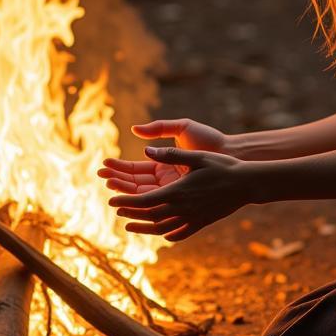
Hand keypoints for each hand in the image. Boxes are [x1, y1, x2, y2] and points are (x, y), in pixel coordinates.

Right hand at [99, 117, 232, 198]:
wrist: (234, 153)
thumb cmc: (210, 139)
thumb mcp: (183, 129)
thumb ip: (160, 128)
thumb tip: (135, 129)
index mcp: (166, 163)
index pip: (137, 168)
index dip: (121, 168)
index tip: (105, 164)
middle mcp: (168, 180)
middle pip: (138, 184)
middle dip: (119, 180)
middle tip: (102, 177)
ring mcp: (176, 191)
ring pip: (146, 196)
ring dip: (128, 193)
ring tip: (111, 188)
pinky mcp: (185, 199)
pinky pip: (163, 206)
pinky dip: (147, 207)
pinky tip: (133, 206)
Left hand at [105, 145, 252, 241]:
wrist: (248, 183)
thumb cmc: (223, 166)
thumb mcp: (196, 156)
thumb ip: (170, 154)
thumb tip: (146, 151)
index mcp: (178, 192)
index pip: (145, 200)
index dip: (126, 201)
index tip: (112, 199)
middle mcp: (182, 209)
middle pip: (150, 216)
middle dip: (131, 213)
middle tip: (116, 209)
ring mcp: (193, 218)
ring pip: (162, 228)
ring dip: (143, 227)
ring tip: (130, 226)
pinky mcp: (203, 222)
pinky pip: (181, 233)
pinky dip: (168, 235)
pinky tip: (162, 234)